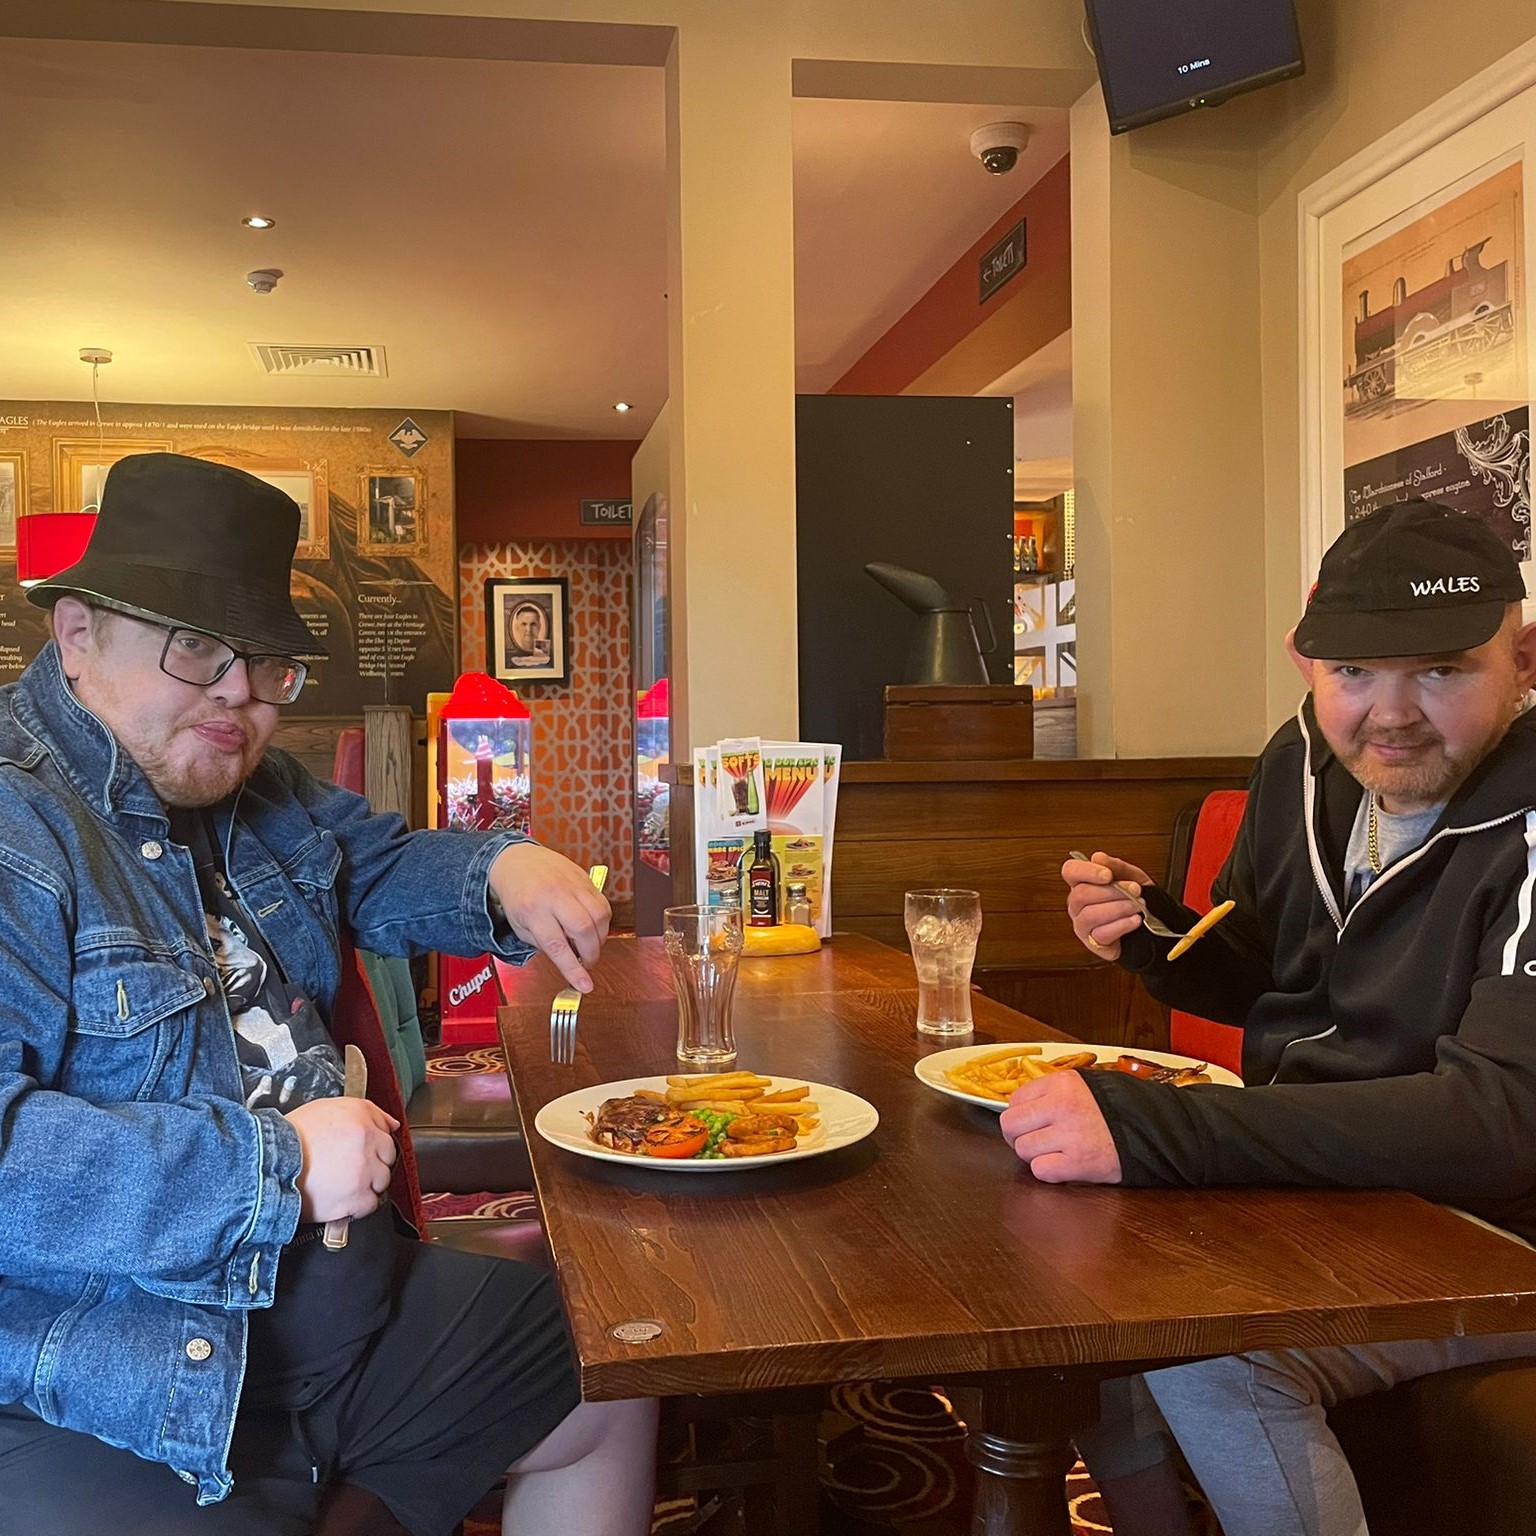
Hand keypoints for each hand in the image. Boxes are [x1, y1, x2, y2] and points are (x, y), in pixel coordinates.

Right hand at [286, 1097, 398, 1224]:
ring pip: (382, 1181)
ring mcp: (363, 1170)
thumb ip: (363, 1112)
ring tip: (342, 1183)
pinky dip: (358, 1206)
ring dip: (366, 1184)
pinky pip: (370, 1204)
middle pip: (388, 1157)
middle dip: (373, 1164)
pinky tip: (341, 1198)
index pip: (386, 1131)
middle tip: (349, 1168)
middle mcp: (366, 1141)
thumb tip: (390, 1123)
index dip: (373, 1144)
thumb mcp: (325, 1109)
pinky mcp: (356, 1197)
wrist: (265, 1165)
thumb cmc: (289, 1139)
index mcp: (359, 1117)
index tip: (365, 1151)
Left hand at [489, 843, 610, 992]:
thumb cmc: (517, 895)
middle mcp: (554, 896)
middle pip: (584, 930)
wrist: (517, 861)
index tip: (584, 985)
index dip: (574, 969)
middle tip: (586, 961)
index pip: (557, 946)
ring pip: (600, 916)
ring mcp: (572, 885)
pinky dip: (602, 921)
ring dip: (600, 938)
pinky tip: (592, 926)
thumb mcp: (520, 926)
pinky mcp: (585, 879)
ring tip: (589, 943)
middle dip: (591, 953)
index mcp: (533, 911)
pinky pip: (603, 904)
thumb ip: (544, 944)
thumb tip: (569, 959)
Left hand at [999, 1070, 1121, 1183]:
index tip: (1031, 1123)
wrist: (1150, 1131)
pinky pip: (1040, 1170)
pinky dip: (1048, 1171)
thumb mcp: (1082, 1087)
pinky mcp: (1079, 1163)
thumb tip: (1019, 1109)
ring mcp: (1070, 1135)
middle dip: (1017, 1136)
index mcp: (1062, 1083)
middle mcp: (1063, 1106)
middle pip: (1011, 1125)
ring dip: (1034, 1155)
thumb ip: (1051, 1093)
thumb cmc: (1114, 1110)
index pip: (1015, 1100)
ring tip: (1053, 1152)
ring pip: (1023, 1149)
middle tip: (1032, 1141)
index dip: (1020, 1115)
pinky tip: (1062, 1165)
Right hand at [1063, 851, 1154, 960]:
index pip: (1070, 871)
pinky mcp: (1093, 942)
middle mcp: (1077, 903)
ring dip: (1118, 908)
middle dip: (1112, 891)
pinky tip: (1134, 920)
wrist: (1150, 926)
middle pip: (1081, 894)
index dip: (1086, 871)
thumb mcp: (1132, 877)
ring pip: (1090, 915)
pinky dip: (1121, 925)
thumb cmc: (1135, 899)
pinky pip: (1101, 934)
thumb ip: (1116, 866)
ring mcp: (1082, 924)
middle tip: (1134, 890)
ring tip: (1138, 905)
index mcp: (1082, 882)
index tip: (1108, 875)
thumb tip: (1098, 857)